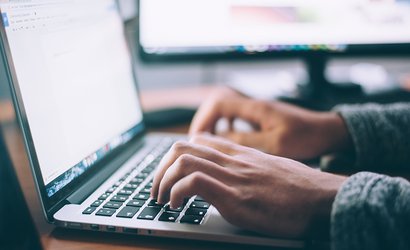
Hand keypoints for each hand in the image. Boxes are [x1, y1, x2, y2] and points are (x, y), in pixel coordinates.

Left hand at [151, 134, 346, 237]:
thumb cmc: (301, 189)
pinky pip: (194, 183)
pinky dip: (177, 193)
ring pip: (183, 160)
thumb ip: (248, 168)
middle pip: (182, 147)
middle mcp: (233, 160)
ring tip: (162, 199)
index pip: (198, 140)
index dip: (176, 155)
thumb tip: (232, 178)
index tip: (170, 174)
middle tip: (157, 189)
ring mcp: (233, 177)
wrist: (324, 199)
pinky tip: (177, 206)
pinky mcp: (236, 197)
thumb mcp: (270, 170)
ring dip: (162, 181)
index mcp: (240, 154)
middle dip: (160, 168)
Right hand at [190, 91, 350, 160]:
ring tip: (207, 142)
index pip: (219, 103)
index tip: (197, 138)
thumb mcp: (275, 144)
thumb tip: (217, 140)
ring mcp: (257, 110)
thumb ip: (245, 141)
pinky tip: (226, 139)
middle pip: (217, 104)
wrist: (327, 131)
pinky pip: (235, 117)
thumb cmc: (306, 137)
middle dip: (204, 121)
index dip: (204, 119)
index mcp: (256, 108)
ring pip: (225, 110)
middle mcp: (254, 105)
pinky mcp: (261, 117)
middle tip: (197, 142)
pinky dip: (225, 126)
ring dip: (213, 124)